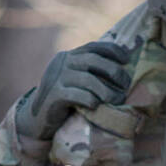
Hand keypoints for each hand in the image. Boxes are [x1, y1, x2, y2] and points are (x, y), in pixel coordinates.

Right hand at [15, 41, 131, 140]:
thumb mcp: (76, 81)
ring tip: (117, 100)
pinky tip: (96, 106)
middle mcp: (62, 63)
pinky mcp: (53, 96)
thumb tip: (122, 70)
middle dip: (114, 71)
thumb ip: (91, 73)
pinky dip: (90, 100)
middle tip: (126, 85)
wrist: (39, 118)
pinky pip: (77, 95)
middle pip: (92, 60)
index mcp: (69, 57)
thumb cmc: (66, 101)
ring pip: (87, 79)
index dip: (111, 50)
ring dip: (107, 90)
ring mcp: (56, 78)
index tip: (127, 59)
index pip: (92, 47)